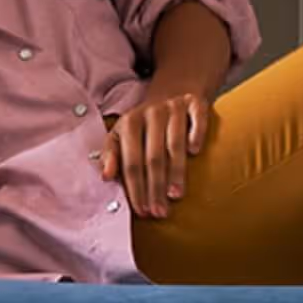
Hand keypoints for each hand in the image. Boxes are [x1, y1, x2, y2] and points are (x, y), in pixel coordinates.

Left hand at [96, 83, 213, 219]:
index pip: (131, 161)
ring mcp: (174, 107)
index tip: (141, 210)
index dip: (135, 187)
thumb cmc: (144, 124)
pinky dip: (196, 135)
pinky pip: (197, 120)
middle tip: (159, 212)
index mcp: (130, 122)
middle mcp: (151, 113)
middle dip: (155, 187)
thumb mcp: (121, 135)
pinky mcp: (195, 103)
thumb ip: (111, 155)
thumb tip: (105, 177)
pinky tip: (195, 153)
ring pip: (175, 143)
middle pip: (153, 156)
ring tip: (175, 196)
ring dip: (175, 171)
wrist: (172, 91)